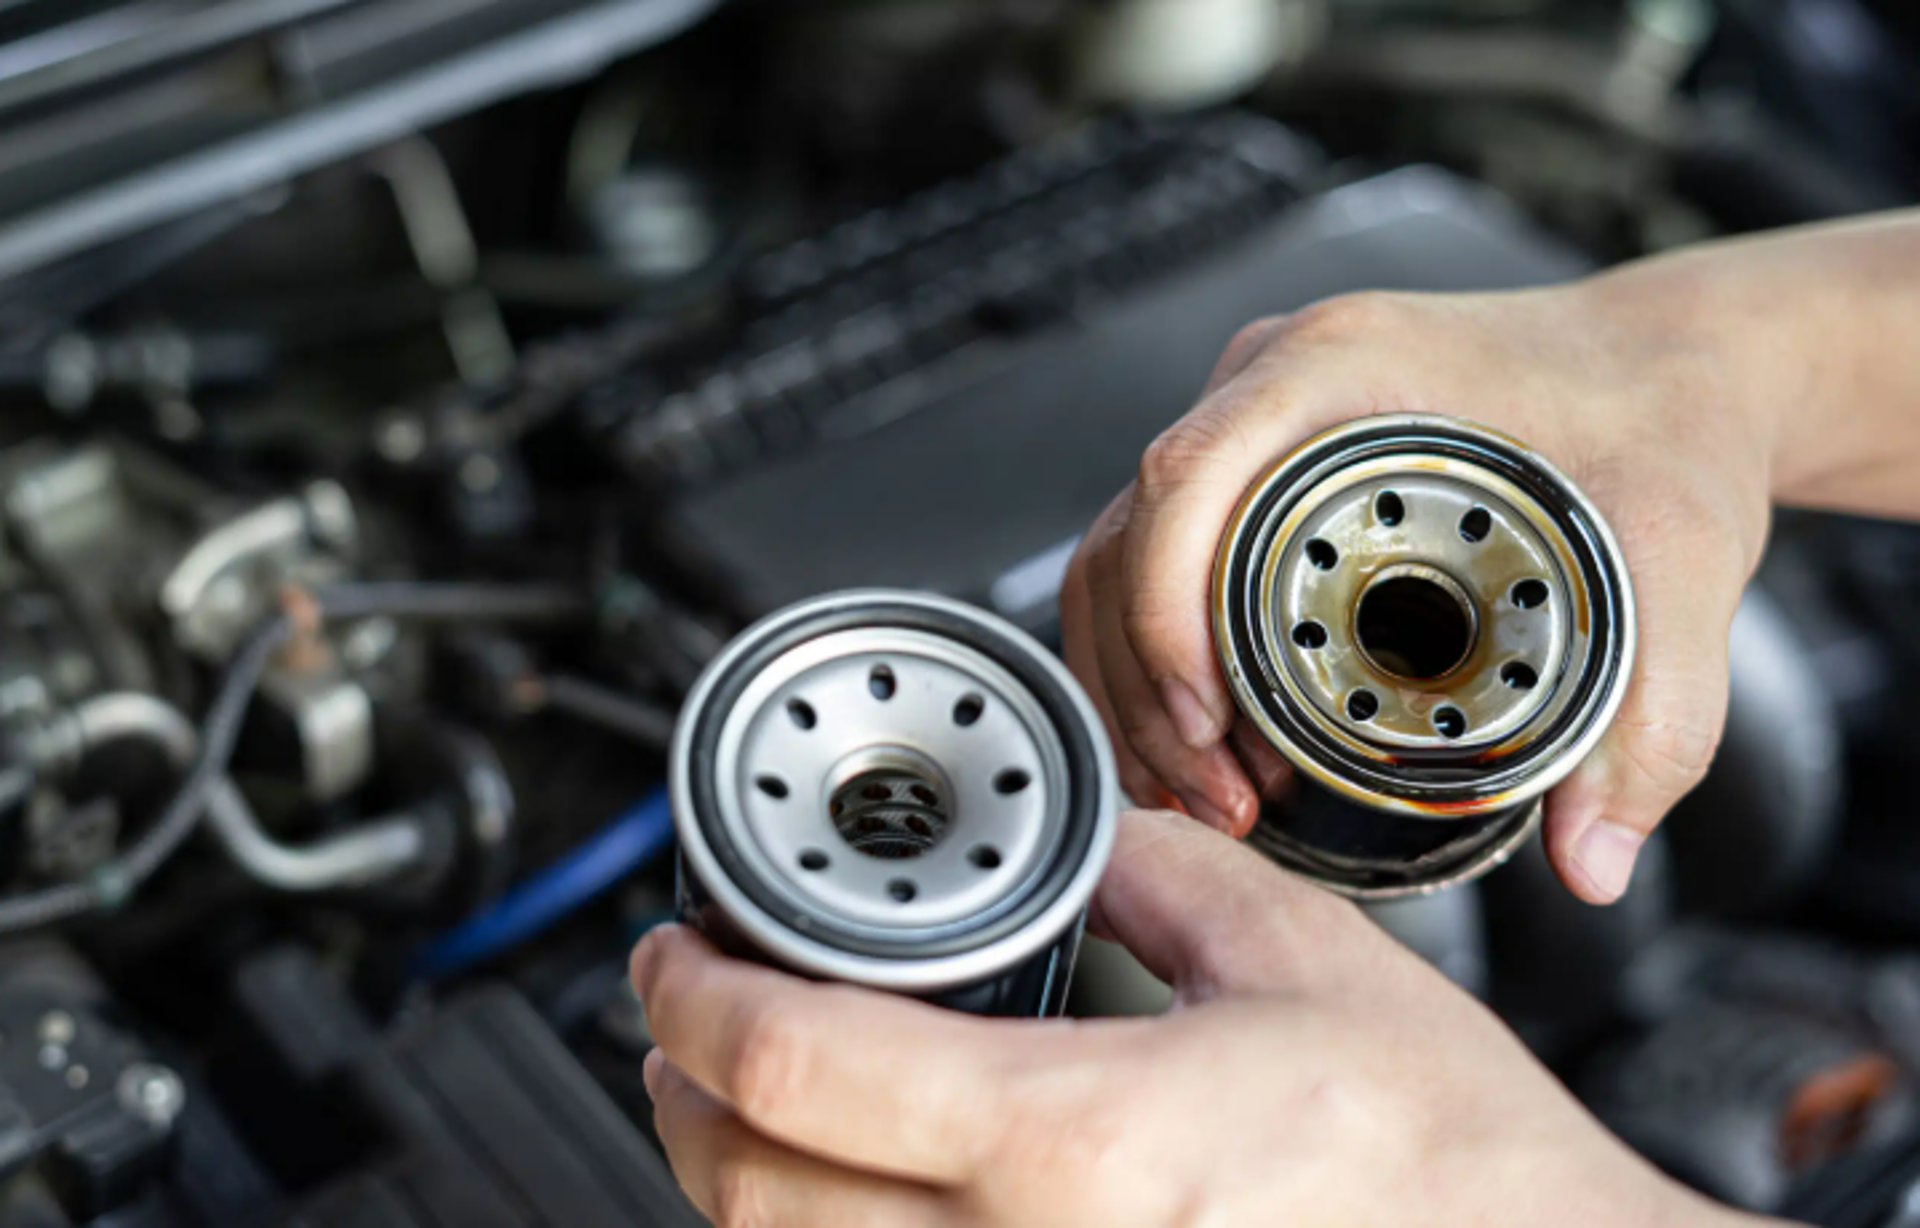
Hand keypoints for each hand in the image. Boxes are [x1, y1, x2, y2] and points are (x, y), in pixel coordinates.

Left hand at [631, 809, 1770, 1226]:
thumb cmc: (1454, 1166)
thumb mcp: (1302, 962)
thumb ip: (1161, 871)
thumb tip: (1083, 828)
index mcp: (1078, 1140)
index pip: (798, 1068)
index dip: (697, 998)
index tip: (676, 952)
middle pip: (750, 1193)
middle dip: (682, 1088)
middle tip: (680, 1011)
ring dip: (734, 1175)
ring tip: (742, 1092)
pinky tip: (854, 1190)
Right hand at [1061, 282, 1777, 902]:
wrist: (1668, 372)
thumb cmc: (1659, 423)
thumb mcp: (1678, 560)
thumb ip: (1656, 714)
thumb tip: (1593, 860)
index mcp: (1345, 369)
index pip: (1190, 476)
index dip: (1166, 611)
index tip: (1208, 724)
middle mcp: (1272, 388)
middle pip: (1134, 535)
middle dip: (1150, 687)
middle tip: (1219, 801)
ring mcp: (1254, 430)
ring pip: (1124, 560)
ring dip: (1141, 689)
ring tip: (1214, 797)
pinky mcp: (1255, 477)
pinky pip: (1157, 568)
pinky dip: (1158, 667)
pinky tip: (1206, 752)